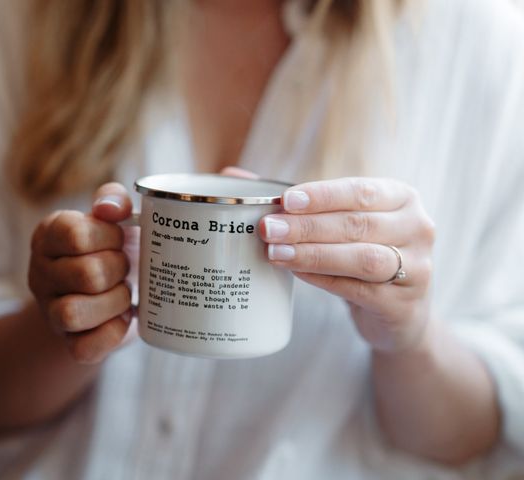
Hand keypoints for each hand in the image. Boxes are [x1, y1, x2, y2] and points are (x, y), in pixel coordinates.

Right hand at [29, 183, 133, 363]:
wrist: (110, 288)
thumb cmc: (113, 247)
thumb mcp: (113, 217)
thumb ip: (113, 199)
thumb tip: (110, 207)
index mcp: (49, 235)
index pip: (75, 234)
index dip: (109, 237)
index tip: (120, 238)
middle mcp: (41, 273)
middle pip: (85, 275)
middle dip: (118, 270)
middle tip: (125, 267)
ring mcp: (50, 311)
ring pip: (74, 314)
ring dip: (114, 302)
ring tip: (124, 293)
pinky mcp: (68, 343)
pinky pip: (85, 348)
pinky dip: (112, 333)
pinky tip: (122, 317)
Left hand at [259, 177, 435, 353]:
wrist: (399, 311)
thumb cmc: (360, 252)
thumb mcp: (341, 223)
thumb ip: (295, 201)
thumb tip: (231, 174)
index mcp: (401, 198)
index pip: (360, 191)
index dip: (322, 195)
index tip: (285, 200)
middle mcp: (417, 227)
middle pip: (356, 224)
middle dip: (307, 226)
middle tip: (268, 228)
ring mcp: (417, 267)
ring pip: (362, 257)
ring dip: (314, 253)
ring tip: (276, 252)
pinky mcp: (404, 303)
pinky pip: (359, 288)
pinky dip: (324, 279)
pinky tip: (297, 273)